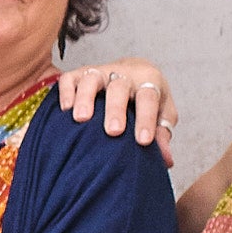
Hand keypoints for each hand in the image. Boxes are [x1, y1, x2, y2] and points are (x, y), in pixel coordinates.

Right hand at [56, 60, 176, 151]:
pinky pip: (69, 79)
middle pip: (119, 87)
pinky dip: (66, 92)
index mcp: (148, 81)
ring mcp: (100, 73)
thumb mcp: (162, 113)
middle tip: (113, 131)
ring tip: (81, 119)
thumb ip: (162, 133)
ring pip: (92, 79)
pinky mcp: (79, 74)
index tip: (143, 141)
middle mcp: (123, 74)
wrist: (133, 72)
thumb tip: (165, 160)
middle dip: (115, 109)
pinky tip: (65, 110)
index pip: (148, 98)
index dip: (146, 119)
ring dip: (86, 98)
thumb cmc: (147, 100)